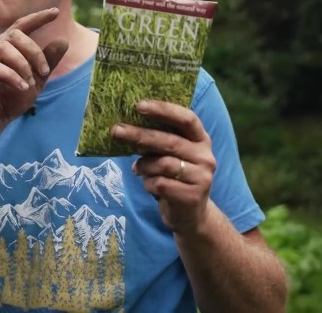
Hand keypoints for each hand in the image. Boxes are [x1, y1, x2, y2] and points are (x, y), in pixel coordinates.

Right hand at [0, 8, 68, 136]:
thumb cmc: (8, 103)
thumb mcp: (34, 82)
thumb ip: (46, 63)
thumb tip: (64, 40)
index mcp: (4, 48)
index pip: (20, 26)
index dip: (37, 18)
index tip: (56, 12)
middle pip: (14, 34)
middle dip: (33, 51)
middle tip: (44, 72)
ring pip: (3, 48)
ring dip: (22, 64)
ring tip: (30, 84)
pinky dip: (10, 76)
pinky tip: (22, 87)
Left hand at [109, 100, 216, 234]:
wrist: (191, 216)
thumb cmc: (175, 177)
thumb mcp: (172, 155)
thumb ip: (159, 140)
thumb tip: (125, 124)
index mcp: (201, 139)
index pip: (187, 119)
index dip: (164, 110)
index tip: (139, 105)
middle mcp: (206, 156)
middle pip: (169, 141)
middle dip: (140, 135)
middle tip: (116, 130)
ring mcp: (202, 177)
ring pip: (162, 164)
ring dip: (144, 166)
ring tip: (138, 169)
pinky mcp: (193, 196)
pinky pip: (160, 184)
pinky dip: (148, 184)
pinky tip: (150, 185)